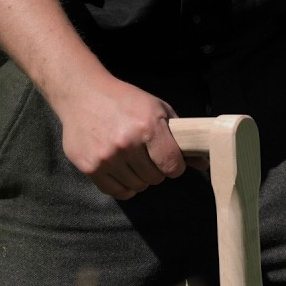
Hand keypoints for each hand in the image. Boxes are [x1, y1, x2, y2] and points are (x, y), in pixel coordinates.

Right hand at [55, 74, 181, 199]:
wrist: (82, 93)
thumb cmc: (124, 100)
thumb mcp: (157, 110)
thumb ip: (180, 137)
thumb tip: (203, 164)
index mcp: (147, 126)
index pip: (172, 166)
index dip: (175, 166)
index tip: (170, 161)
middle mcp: (126, 143)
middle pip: (155, 178)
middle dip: (156, 170)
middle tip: (147, 156)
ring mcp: (106, 157)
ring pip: (137, 186)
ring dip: (138, 178)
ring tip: (131, 160)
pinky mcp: (89, 167)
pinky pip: (116, 192)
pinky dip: (123, 186)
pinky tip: (121, 171)